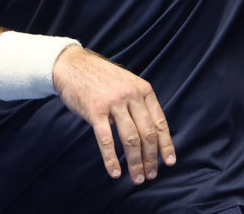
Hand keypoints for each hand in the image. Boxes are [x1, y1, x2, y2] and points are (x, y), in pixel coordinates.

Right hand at [52, 46, 175, 184]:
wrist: (74, 65)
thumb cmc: (101, 78)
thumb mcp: (128, 83)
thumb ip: (139, 103)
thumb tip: (151, 133)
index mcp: (144, 90)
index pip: (160, 122)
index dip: (166, 144)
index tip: (169, 162)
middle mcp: (132, 95)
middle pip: (147, 133)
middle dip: (151, 158)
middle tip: (151, 175)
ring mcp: (114, 103)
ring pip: (130, 138)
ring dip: (135, 162)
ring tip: (137, 178)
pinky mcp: (95, 111)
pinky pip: (106, 140)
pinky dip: (111, 159)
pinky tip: (115, 172)